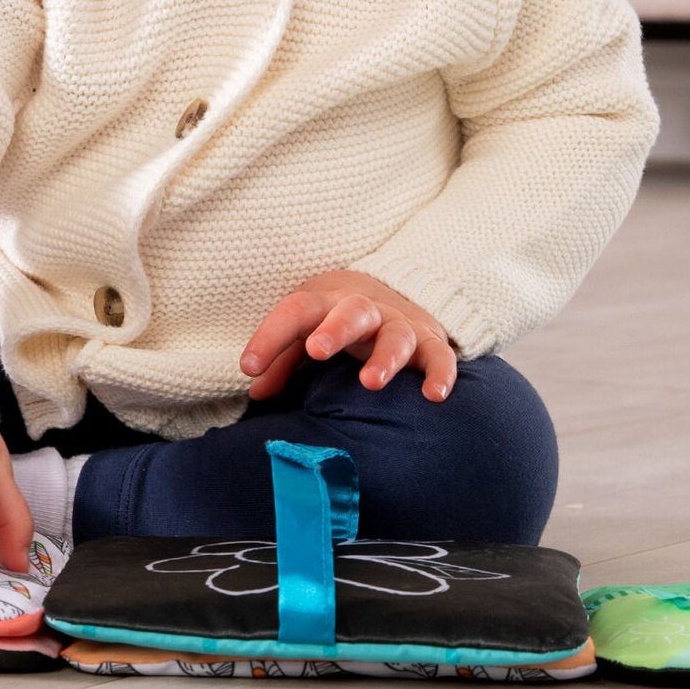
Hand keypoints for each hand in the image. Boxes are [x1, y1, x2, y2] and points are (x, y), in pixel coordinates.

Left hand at [240, 270, 457, 403]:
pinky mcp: (431, 342)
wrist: (393, 291)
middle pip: (353, 312)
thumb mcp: (307, 332)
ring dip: (385, 357)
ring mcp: (400, 325)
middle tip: (317, 349)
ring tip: (371, 383)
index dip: (270, 337)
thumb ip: (283, 361)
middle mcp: (366, 311)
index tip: (248, 366)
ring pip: (397, 335)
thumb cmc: (337, 321)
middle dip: (336, 329)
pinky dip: (441, 374)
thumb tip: (257, 391)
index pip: (297, 311)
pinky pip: (440, 357)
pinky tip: (433, 396)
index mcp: (328, 303)